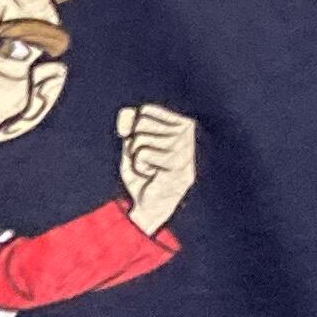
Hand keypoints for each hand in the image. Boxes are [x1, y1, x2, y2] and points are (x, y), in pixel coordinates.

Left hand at [117, 103, 197, 235]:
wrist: (150, 206)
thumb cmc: (143, 173)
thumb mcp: (131, 142)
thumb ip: (129, 122)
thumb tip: (128, 116)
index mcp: (181, 123)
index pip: (146, 110)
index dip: (134, 128)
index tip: (143, 145)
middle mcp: (188, 132)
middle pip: (142, 123)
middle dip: (135, 144)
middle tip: (148, 161)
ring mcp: (185, 147)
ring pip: (140, 139)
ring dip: (137, 157)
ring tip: (151, 169)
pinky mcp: (178, 164)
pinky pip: (142, 154)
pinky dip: (139, 166)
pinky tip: (153, 175)